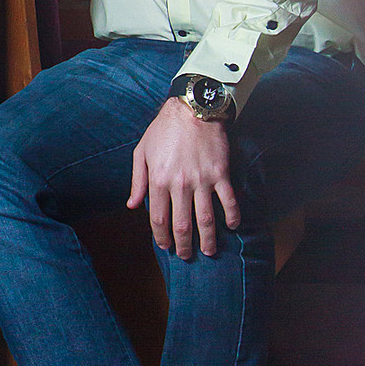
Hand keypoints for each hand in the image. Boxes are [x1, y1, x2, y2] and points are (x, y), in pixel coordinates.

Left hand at [128, 98, 240, 259]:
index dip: (161, 238)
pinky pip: (228, 201)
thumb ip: (137, 181)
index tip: (165, 247)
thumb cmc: (163, 129)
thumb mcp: (141, 152)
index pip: (159, 219)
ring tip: (209, 251)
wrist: (192, 109)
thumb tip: (132, 205)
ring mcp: (202, 180)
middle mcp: (180, 184)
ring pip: (206, 219)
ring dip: (208, 239)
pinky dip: (232, 217)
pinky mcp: (221, 174)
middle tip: (187, 256)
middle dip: (184, 245)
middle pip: (182, 225)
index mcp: (158, 180)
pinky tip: (232, 226)